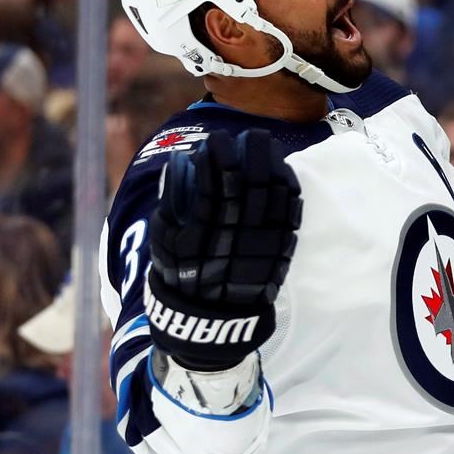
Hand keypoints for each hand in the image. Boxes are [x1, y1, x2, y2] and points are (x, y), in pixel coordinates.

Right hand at [147, 129, 301, 370]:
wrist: (211, 318)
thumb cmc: (181, 273)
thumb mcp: (164, 240)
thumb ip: (172, 201)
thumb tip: (182, 164)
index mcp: (202, 229)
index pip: (213, 181)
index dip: (218, 156)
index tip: (218, 140)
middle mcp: (234, 232)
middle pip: (250, 182)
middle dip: (252, 152)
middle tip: (251, 135)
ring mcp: (261, 242)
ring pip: (273, 195)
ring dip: (274, 166)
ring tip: (267, 148)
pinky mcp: (280, 251)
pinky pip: (290, 215)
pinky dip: (289, 190)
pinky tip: (284, 173)